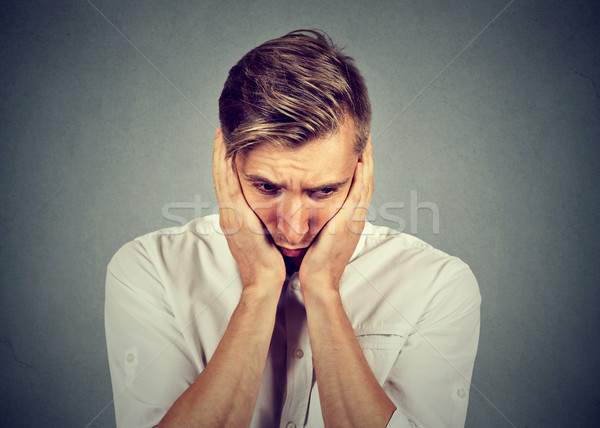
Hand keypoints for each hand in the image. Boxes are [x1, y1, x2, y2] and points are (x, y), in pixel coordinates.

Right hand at [212, 129, 285, 291]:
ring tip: (221, 135)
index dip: (225, 163)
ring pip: (221, 178)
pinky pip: (228, 187)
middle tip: (221, 131)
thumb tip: (273, 207)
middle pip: (220, 176)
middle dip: (219, 153)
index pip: (228, 183)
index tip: (228, 144)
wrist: (265, 281)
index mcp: (236, 216)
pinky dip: (224, 169)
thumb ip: (264, 219)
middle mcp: (229, 213)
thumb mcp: (264, 235)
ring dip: (220, 156)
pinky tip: (226, 153)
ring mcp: (230, 215)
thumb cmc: (269, 261)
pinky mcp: (235, 218)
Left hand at [298, 137, 373, 291]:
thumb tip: (311, 206)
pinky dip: (362, 177)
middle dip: (366, 157)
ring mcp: (355, 218)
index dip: (359, 165)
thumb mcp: (320, 234)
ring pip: (366, 183)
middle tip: (365, 135)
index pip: (358, 185)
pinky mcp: (349, 222)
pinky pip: (359, 194)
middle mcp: (355, 216)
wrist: (318, 281)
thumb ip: (321, 219)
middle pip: (366, 179)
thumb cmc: (315, 261)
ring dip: (367, 160)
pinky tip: (361, 161)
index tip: (356, 147)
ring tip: (366, 140)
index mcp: (349, 217)